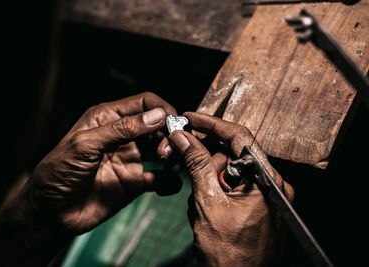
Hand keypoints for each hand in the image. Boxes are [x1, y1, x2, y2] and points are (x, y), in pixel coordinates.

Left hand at [19, 92, 177, 235]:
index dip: (162, 109)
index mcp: (108, 119)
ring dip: (173, 154)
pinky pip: (161, 178)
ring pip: (163, 149)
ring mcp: (130, 159)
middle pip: (158, 126)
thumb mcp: (86, 144)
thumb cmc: (58, 172)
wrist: (50, 212)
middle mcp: (123, 136)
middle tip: (168, 149)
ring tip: (172, 163)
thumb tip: (157, 116)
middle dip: (168, 134)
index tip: (174, 122)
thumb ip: (122, 129)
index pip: (144, 104)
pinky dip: (170, 179)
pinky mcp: (135, 182)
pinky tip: (169, 181)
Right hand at [168, 112, 293, 266]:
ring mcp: (263, 195)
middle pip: (230, 153)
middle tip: (178, 157)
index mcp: (266, 180)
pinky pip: (230, 186)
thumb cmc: (230, 255)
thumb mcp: (208, 202)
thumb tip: (183, 137)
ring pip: (226, 170)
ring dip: (205, 180)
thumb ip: (197, 164)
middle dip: (202, 157)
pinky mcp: (254, 205)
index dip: (211, 124)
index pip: (238, 137)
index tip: (189, 118)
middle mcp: (269, 184)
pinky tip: (204, 211)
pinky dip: (212, 192)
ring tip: (196, 204)